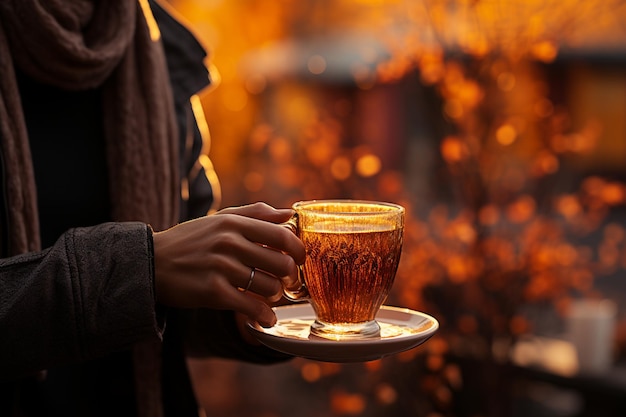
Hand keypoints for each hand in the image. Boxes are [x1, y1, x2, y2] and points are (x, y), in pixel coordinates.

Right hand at [153, 202, 304, 326]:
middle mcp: (229, 242)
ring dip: (275, 296)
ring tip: (269, 296)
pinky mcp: (213, 292)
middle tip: (287, 282)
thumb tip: (289, 214)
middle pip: (281, 263)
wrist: (151, 263)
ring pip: (269, 286)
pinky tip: (266, 319)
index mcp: (234, 223)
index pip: (282, 235)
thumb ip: (255, 214)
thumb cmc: (190, 240)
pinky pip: (251, 306)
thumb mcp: (220, 219)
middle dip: (290, 277)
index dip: (299, 251)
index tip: (300, 260)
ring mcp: (221, 267)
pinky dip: (264, 316)